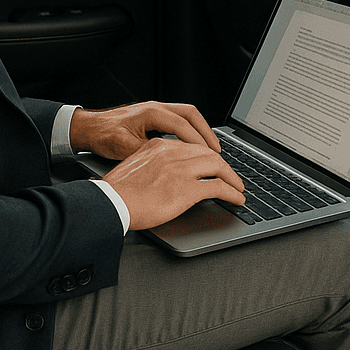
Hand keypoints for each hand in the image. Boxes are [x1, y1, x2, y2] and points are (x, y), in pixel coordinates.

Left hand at [69, 101, 220, 160]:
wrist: (88, 127)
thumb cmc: (102, 134)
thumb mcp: (123, 146)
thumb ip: (146, 151)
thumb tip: (167, 159)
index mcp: (151, 113)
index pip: (183, 125)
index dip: (198, 141)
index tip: (210, 155)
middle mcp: (156, 108)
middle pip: (191, 115)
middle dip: (206, 132)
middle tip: (218, 150)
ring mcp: (155, 111)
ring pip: (186, 116)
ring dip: (199, 131)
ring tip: (210, 149)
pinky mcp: (152, 118)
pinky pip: (178, 121)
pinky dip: (189, 132)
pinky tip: (191, 146)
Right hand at [101, 137, 245, 229]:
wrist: (110, 203)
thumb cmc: (116, 192)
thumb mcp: (135, 168)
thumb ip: (153, 166)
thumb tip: (164, 178)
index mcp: (159, 146)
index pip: (191, 146)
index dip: (207, 157)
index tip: (214, 165)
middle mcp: (172, 153)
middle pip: (208, 153)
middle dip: (224, 166)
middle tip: (232, 177)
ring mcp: (181, 170)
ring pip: (218, 167)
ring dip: (232, 178)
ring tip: (238, 188)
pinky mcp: (187, 189)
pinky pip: (218, 187)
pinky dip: (232, 193)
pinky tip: (236, 199)